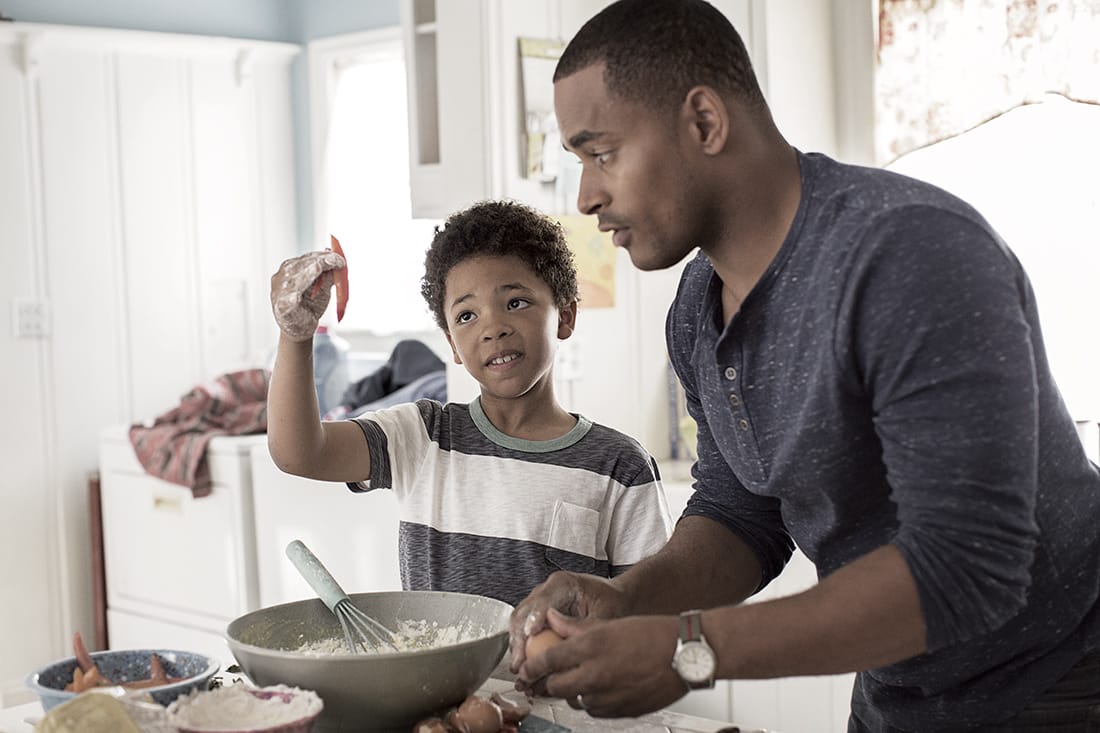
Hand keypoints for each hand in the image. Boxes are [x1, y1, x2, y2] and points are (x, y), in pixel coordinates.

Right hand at [270, 250, 345, 341]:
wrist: (300, 328)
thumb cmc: (310, 305)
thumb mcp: (322, 287)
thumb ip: (328, 274)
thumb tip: (335, 257)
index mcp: (292, 268)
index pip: (309, 258)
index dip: (325, 256)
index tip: (340, 259)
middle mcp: (283, 276)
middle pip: (303, 265)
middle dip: (321, 261)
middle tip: (336, 261)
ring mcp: (280, 291)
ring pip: (296, 279)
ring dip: (310, 273)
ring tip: (320, 267)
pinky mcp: (281, 307)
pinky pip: (287, 301)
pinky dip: (292, 298)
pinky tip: (297, 297)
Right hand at [509, 571, 625, 679]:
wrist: (615, 599)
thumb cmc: (612, 602)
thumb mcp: (604, 614)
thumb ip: (585, 629)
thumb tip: (568, 651)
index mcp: (562, 584)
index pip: (542, 600)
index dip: (534, 617)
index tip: (529, 635)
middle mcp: (546, 591)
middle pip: (523, 613)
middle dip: (519, 641)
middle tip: (520, 665)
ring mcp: (538, 603)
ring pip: (518, 624)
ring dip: (517, 649)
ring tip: (519, 672)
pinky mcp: (537, 616)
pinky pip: (523, 633)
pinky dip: (522, 651)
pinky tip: (524, 669)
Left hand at [520, 610, 688, 717]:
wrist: (684, 654)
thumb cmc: (652, 634)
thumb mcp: (610, 623)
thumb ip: (576, 626)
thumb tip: (552, 619)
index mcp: (590, 647)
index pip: (547, 661)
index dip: (531, 666)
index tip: (525, 668)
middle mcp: (594, 674)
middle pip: (556, 686)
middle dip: (548, 683)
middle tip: (546, 679)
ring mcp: (607, 696)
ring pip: (575, 701)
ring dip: (573, 692)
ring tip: (580, 680)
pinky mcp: (620, 711)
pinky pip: (596, 710)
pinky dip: (593, 701)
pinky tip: (601, 688)